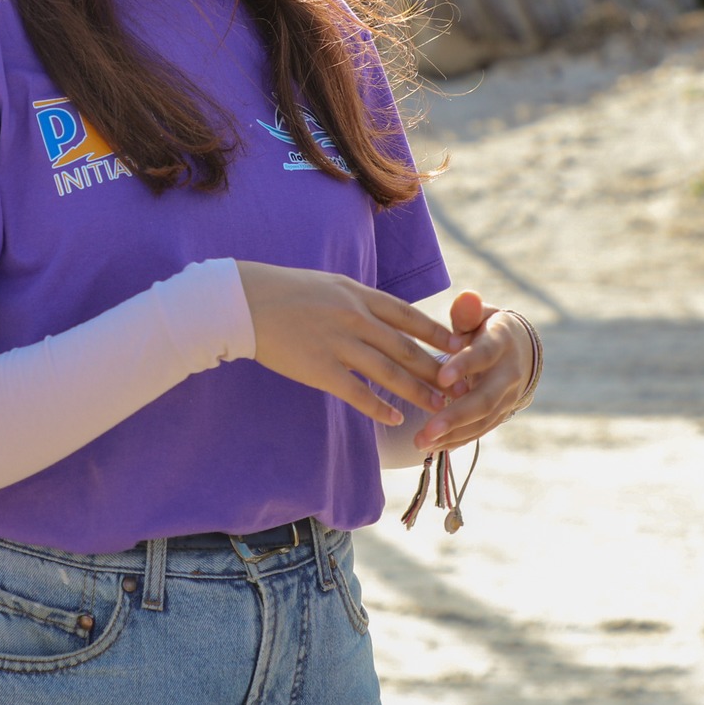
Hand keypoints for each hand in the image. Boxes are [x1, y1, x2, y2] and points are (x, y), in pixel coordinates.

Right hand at [236, 261, 456, 425]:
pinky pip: (356, 392)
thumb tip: (379, 314)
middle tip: (461, 386)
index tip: (460, 348)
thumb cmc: (281, 292)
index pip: (408, 316)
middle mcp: (354, 318)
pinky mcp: (319, 368)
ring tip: (438, 408)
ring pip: (389, 372)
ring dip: (417, 392)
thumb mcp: (327, 285)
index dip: (437, 334)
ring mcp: (337, 343)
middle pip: (406, 348)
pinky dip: (378, 407)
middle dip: (437, 369)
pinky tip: (394, 418)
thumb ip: (356, 300)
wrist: (241, 302)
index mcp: (358, 295)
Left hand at [415, 292, 534, 451]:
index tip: (442, 379)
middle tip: (427, 430)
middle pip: (484, 399)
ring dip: (452, 434)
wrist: (517, 349)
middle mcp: (509, 374)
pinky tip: (432, 447)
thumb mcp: (478, 314)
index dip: (465, 366)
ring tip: (421, 442)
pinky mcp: (500, 413)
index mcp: (501, 343)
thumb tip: (466, 298)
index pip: (484, 355)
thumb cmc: (484, 326)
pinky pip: (479, 430)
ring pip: (482, 420)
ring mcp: (507, 397)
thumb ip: (468, 311)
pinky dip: (457, 440)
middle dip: (455, 416)